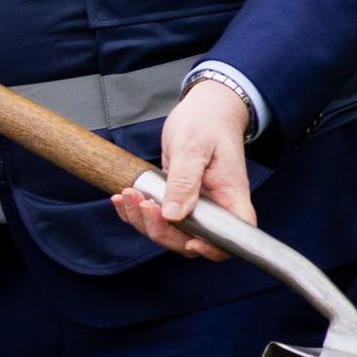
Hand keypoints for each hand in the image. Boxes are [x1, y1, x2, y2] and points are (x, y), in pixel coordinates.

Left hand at [119, 75, 255, 258]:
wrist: (205, 108)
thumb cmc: (207, 122)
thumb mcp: (193, 147)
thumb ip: (184, 181)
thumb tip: (174, 215)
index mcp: (229, 195)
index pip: (231, 235)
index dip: (213, 248)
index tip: (191, 241)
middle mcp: (215, 205)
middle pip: (193, 240)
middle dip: (163, 231)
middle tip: (144, 205)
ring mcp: (196, 204)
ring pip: (171, 232)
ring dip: (143, 221)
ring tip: (129, 195)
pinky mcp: (178, 198)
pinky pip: (159, 218)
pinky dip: (137, 212)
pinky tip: (125, 197)